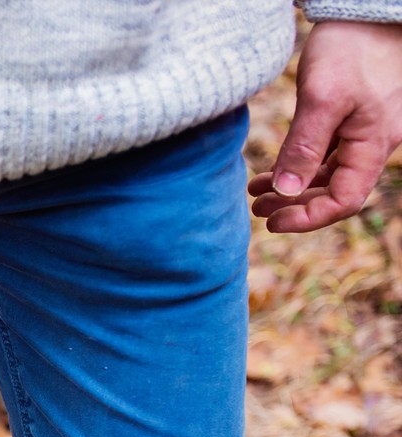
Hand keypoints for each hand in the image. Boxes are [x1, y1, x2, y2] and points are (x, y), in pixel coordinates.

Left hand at [249, 21, 401, 233]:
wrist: (366, 12)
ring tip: (256, 194)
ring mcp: (363, 131)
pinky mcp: (350, 117)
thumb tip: (287, 192)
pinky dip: (299, 166)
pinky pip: (327, 153)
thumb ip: (305, 147)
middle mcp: (372, 143)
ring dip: (293, 188)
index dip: (308, 218)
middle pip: (335, 191)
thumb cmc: (350, 49)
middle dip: (296, 205)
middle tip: (257, 208)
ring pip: (328, 173)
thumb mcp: (322, 98)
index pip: (344, 201)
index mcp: (373, 144)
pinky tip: (271, 172)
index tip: (272, 222)